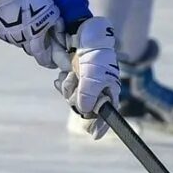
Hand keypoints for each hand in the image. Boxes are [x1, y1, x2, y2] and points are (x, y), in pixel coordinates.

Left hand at [53, 17, 120, 139]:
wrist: (82, 35)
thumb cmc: (94, 56)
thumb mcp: (92, 77)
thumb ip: (88, 96)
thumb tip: (83, 111)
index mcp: (109, 90)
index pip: (107, 113)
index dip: (102, 125)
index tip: (94, 136)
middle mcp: (98, 90)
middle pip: (86, 108)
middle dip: (76, 98)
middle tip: (74, 84)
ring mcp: (85, 84)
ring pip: (73, 99)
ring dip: (69, 87)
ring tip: (70, 75)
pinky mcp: (75, 78)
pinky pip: (66, 89)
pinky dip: (63, 83)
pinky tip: (63, 75)